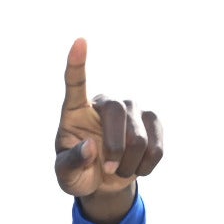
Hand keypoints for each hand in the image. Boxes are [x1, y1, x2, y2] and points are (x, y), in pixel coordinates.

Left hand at [54, 38, 162, 223]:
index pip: (75, 83)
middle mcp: (105, 104)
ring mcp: (131, 109)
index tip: (79, 42)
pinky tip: (137, 167)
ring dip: (129, 163)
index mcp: (75, 111)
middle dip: (116, 146)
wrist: (104, 182)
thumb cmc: (79, 173)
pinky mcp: (151, 120)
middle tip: (110, 169)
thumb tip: (90, 146)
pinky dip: (147, 164)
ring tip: (118, 171)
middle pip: (117, 111)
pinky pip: (156, 146)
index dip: (77, 64)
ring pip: (139, 135)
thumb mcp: (67, 176)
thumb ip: (72, 163)